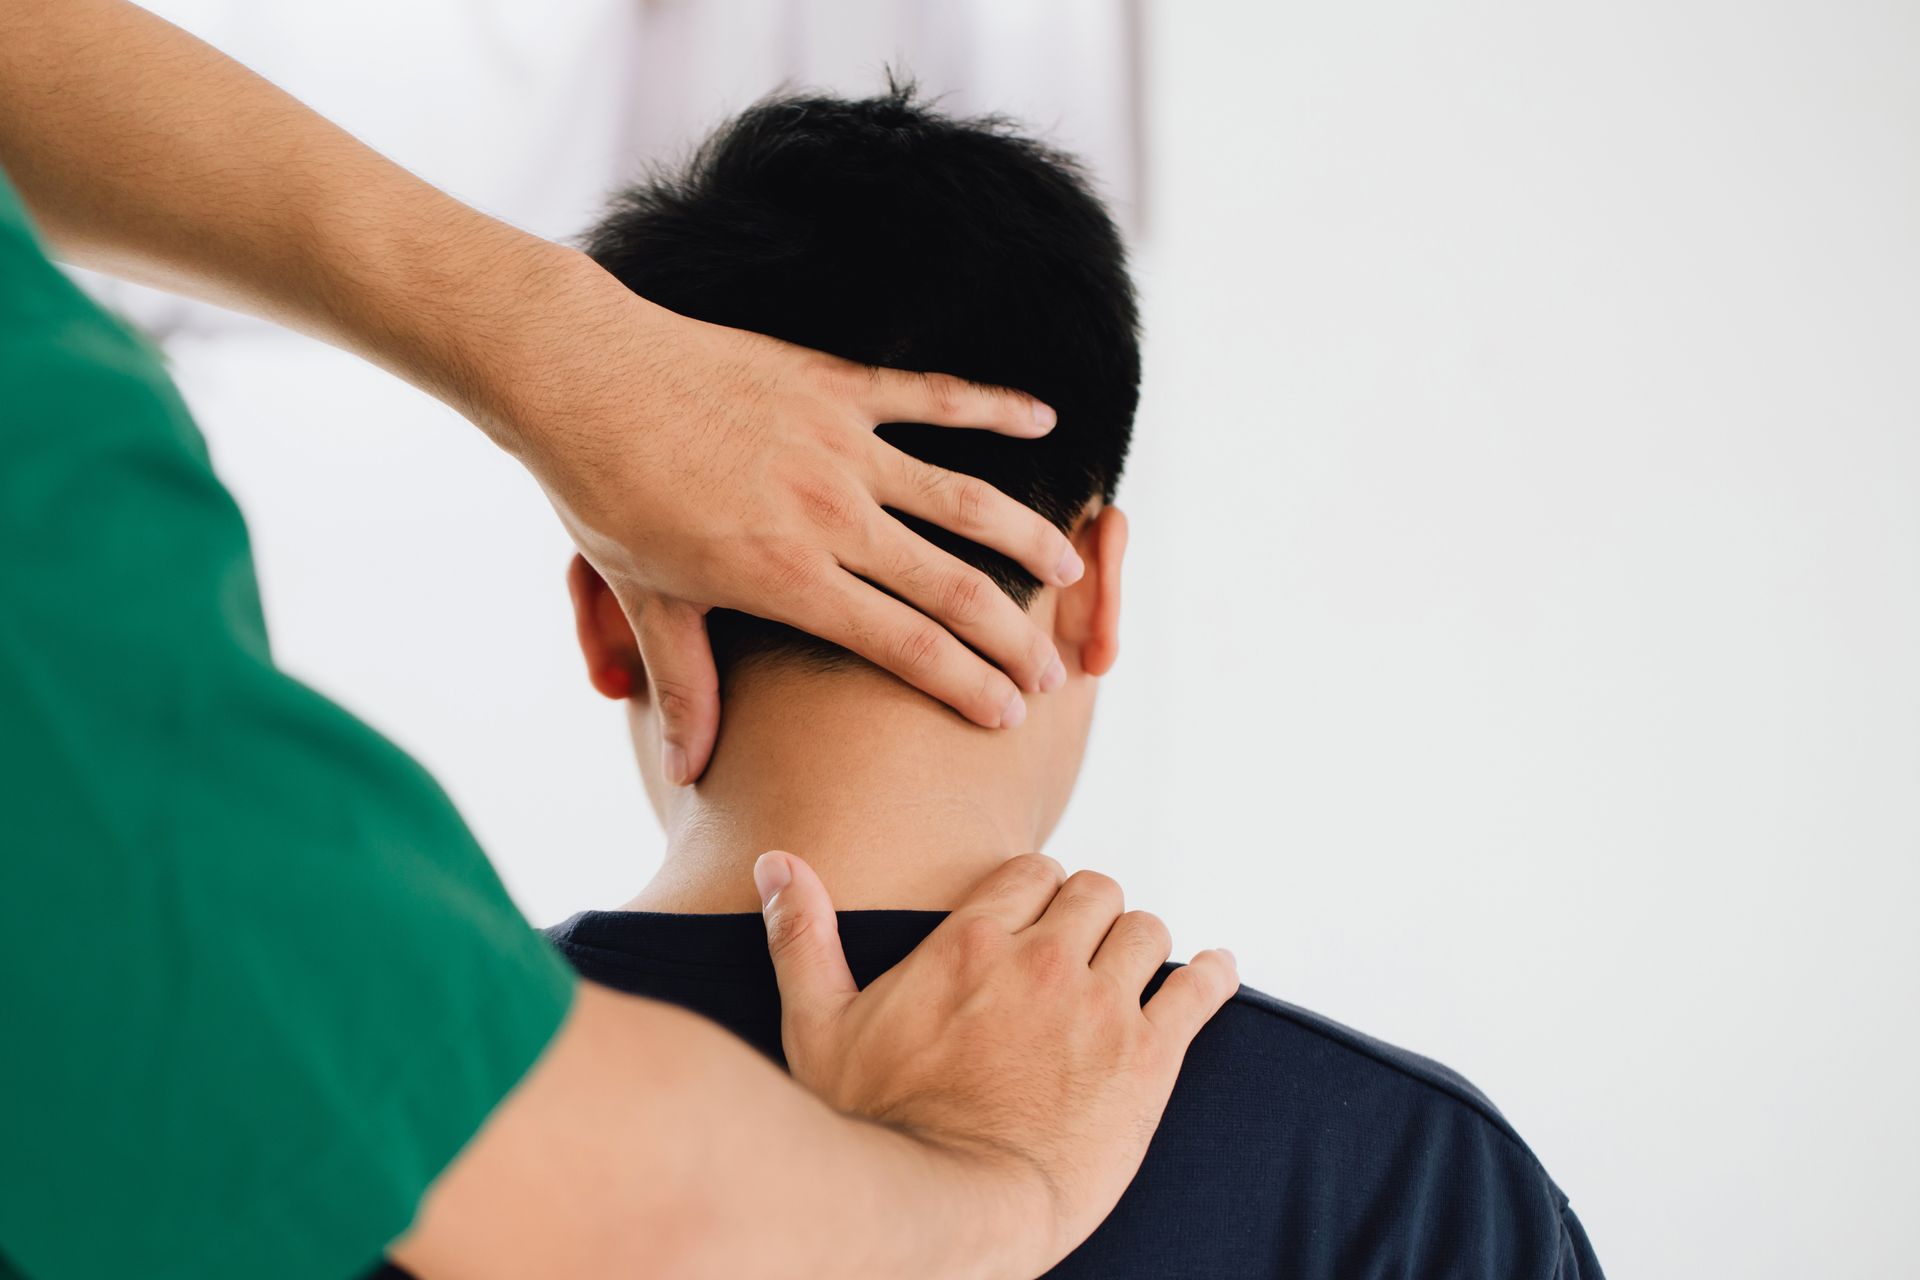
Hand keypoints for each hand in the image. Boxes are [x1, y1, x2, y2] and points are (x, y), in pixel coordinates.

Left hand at [487, 250, 1083, 785]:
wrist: (583, 378)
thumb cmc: (606, 492)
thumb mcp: (645, 599)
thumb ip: (684, 686)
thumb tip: (687, 774)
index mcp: (789, 578)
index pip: (904, 646)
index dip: (967, 684)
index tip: (1010, 714)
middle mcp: (831, 516)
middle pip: (951, 587)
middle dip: (1014, 635)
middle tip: (1057, 671)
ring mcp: (841, 446)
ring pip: (963, 499)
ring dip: (1026, 535)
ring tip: (1071, 567)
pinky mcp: (837, 385)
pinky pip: (934, 396)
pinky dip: (995, 405)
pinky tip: (1047, 419)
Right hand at [754, 850, 1239, 1272]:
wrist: (948, 1205)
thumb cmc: (875, 1123)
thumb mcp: (820, 1025)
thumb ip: (803, 936)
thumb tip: (776, 861)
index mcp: (972, 939)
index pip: (1034, 872)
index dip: (1040, 891)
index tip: (1040, 917)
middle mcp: (1044, 959)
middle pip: (1097, 891)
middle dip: (1092, 913)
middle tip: (1084, 949)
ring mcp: (1102, 1007)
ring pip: (1148, 931)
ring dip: (1142, 944)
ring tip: (1135, 970)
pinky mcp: (1148, 1059)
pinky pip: (1201, 991)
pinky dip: (1213, 976)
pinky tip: (1216, 972)